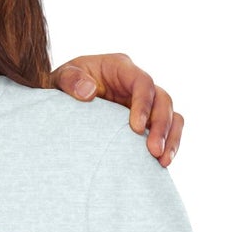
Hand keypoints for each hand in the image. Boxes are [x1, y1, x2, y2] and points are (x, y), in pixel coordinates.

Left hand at [53, 53, 183, 165]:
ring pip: (171, 115)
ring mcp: (144, 102)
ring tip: (162, 161)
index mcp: (120, 68)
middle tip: (153, 151)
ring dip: (170, 138)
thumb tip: (88, 92)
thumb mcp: (61, 77)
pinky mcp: (146, 119)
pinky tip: (161, 163)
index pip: (142, 82)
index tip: (136, 129)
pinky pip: (166, 129)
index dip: (143, 104)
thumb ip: (71, 80)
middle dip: (161, 125)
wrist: (62, 99)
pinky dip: (168, 144)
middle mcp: (137, 83)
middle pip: (162, 100)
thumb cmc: (64, 84)